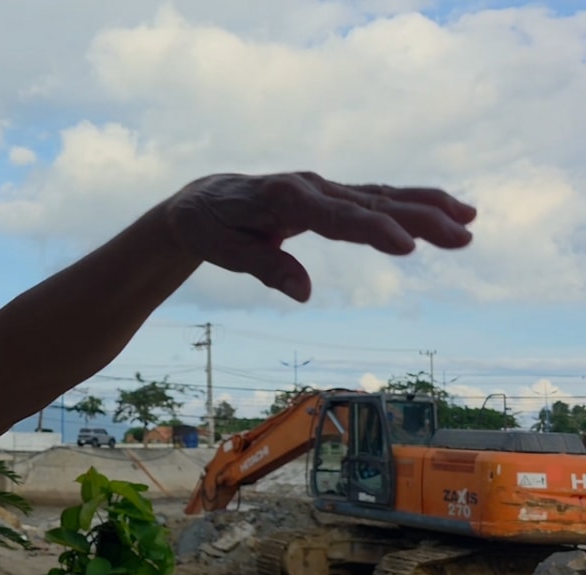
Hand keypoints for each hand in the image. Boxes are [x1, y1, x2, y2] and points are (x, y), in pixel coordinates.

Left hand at [167, 172, 476, 301]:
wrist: (199, 200)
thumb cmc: (211, 226)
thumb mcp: (225, 251)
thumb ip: (264, 267)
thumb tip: (305, 293)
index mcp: (283, 198)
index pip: (336, 217)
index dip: (372, 230)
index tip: (408, 245)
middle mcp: (309, 187)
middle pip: (370, 203)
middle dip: (418, 218)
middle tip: (462, 234)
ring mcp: (322, 188)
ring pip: (380, 196)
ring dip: (426, 207)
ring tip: (469, 219)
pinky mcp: (328, 196)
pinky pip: (374, 198)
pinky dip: (409, 203)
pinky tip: (443, 210)